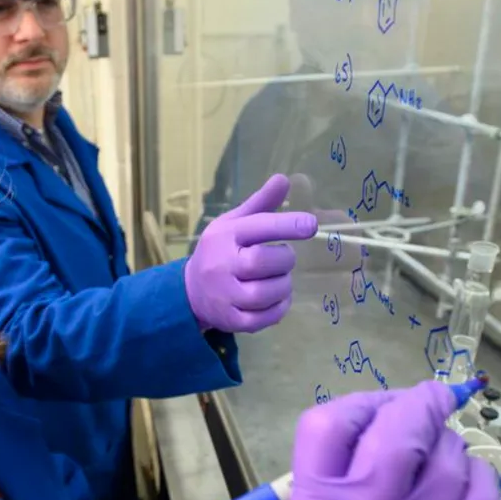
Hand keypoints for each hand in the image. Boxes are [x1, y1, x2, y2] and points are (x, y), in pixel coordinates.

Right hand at [184, 174, 317, 332]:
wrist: (189, 291)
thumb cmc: (219, 251)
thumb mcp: (233, 223)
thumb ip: (260, 204)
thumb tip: (284, 179)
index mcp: (224, 236)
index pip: (257, 227)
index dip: (286, 225)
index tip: (310, 224)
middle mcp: (221, 265)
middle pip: (264, 262)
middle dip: (284, 259)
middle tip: (283, 258)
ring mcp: (224, 296)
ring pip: (267, 293)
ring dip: (283, 286)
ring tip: (278, 279)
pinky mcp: (231, 320)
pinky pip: (265, 318)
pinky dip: (279, 308)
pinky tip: (277, 298)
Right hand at [288, 381, 500, 499]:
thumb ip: (347, 450)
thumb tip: (403, 398)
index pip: (327, 426)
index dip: (361, 401)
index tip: (384, 402)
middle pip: (395, 435)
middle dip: (419, 405)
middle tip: (430, 400)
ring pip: (449, 457)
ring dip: (446, 444)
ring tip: (436, 462)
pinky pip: (485, 486)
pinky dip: (475, 474)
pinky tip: (460, 487)